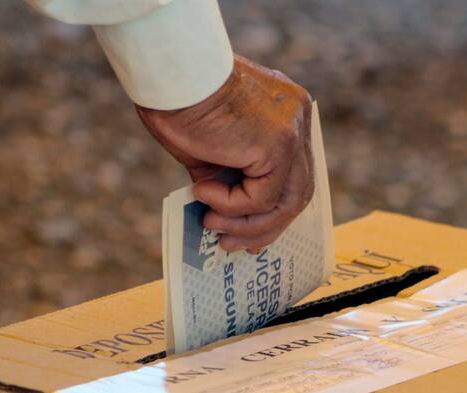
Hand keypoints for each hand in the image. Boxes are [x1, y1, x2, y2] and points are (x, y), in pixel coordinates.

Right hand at [136, 55, 313, 252]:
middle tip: (233, 245)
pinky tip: (202, 191)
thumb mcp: (211, 150)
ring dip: (245, 223)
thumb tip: (224, 218)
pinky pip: (261, 197)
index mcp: (286, 117)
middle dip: (264, 227)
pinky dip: (229, 204)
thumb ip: (228, 179)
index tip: (254, 236)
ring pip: (286, 202)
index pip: (293, 176)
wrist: (169, 72)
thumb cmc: (179, 102)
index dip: (274, 213)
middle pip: (297, 194)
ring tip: (211, 226)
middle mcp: (297, 121)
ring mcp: (293, 132)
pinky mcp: (278, 143)